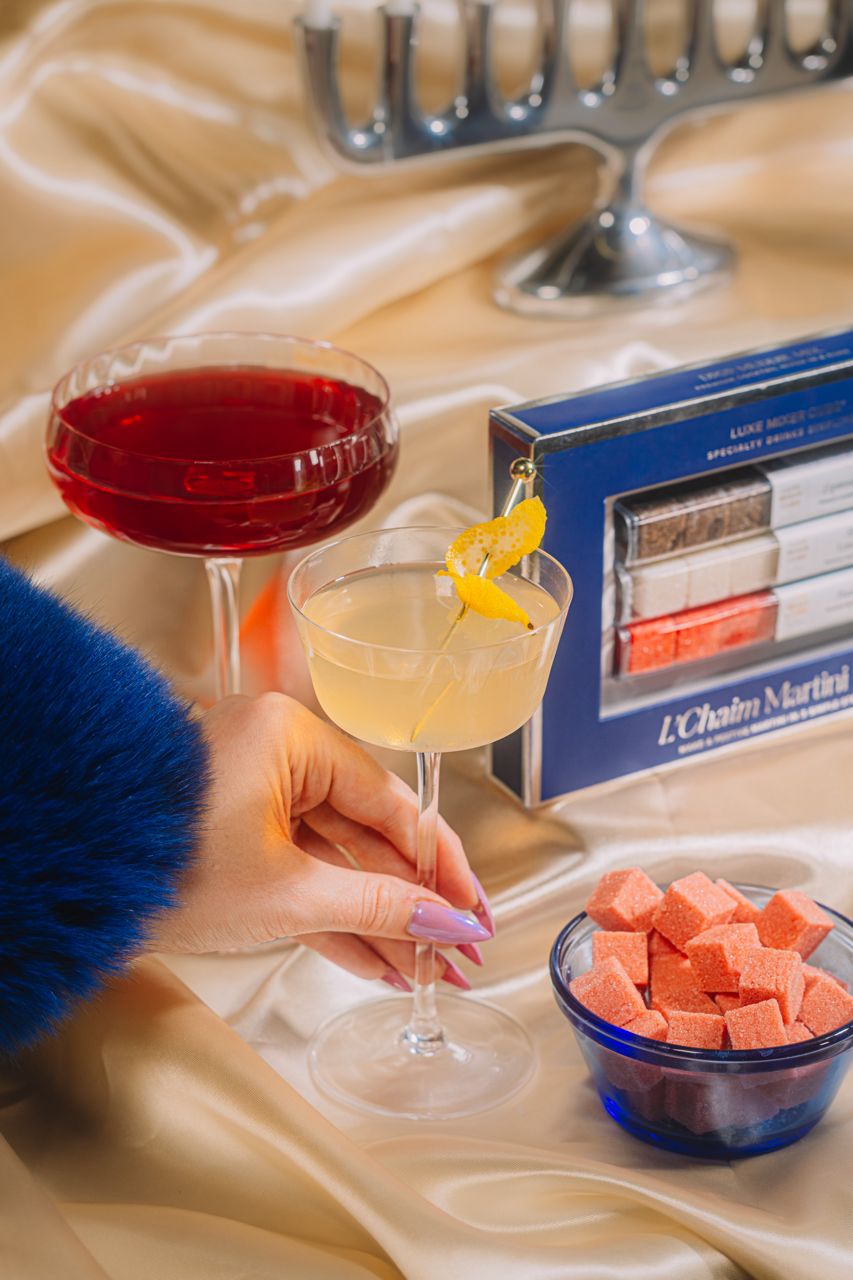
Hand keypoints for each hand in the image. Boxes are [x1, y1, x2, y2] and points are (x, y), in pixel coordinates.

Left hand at [150, 694, 492, 988]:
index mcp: (291, 738)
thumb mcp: (288, 893)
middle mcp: (275, 755)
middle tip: (453, 949)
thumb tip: (443, 924)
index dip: (439, 866)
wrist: (76, 888)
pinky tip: (375, 960)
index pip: (392, 803)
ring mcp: (253, 795)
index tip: (470, 909)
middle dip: (411, 903)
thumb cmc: (163, 865)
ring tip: (420, 969)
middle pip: (367, 834)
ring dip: (376, 919)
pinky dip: (332, 916)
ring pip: (335, 860)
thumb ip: (378, 908)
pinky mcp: (235, 835)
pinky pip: (300, 873)